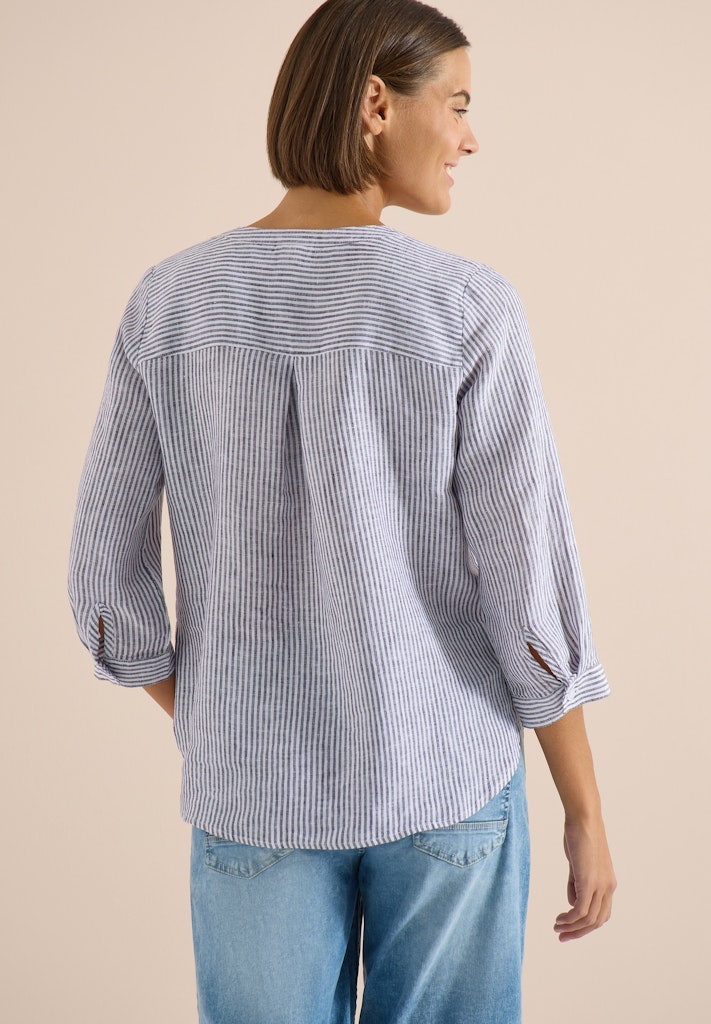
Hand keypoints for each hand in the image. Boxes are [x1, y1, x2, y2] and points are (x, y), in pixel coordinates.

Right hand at [553, 812, 616, 940]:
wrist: (583, 819)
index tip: (570, 927)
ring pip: (589, 919)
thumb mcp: (578, 864)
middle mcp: (608, 888)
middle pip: (597, 921)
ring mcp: (600, 886)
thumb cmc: (579, 836)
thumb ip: (577, 884)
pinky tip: (559, 919)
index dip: (586, 925)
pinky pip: (580, 910)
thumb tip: (572, 904)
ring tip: (557, 928)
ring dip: (572, 928)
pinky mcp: (589, 882)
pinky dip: (570, 919)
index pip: (601, 913)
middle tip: (562, 936)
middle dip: (579, 932)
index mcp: (608, 883)